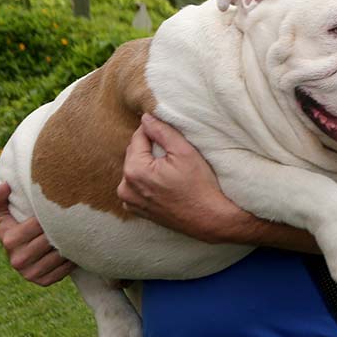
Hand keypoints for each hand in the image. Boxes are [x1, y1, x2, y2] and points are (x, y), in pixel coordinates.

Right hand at [0, 181, 73, 285]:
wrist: (22, 255)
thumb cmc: (17, 228)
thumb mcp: (6, 214)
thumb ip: (0, 199)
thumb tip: (3, 185)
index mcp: (9, 239)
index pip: (39, 224)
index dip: (52, 216)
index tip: (61, 209)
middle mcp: (17, 259)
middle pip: (51, 239)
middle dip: (63, 229)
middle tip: (75, 219)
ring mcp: (30, 274)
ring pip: (60, 254)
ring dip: (71, 243)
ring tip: (77, 233)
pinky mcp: (43, 282)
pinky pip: (65, 269)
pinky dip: (73, 258)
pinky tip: (75, 248)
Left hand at [117, 113, 245, 242]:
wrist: (210, 219)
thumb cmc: (200, 186)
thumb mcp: (185, 152)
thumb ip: (162, 131)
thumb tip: (146, 118)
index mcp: (135, 171)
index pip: (137, 138)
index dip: (153, 131)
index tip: (168, 132)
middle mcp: (126, 188)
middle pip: (134, 154)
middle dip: (150, 148)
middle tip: (173, 152)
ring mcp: (130, 202)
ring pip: (135, 170)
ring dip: (147, 164)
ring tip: (170, 168)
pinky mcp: (137, 210)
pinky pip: (136, 187)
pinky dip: (146, 181)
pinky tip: (165, 183)